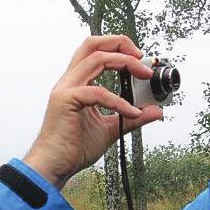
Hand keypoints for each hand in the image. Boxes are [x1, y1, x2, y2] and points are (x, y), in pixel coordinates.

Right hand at [24, 35, 162, 188]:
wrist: (55, 165)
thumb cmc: (73, 148)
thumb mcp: (110, 129)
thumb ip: (132, 118)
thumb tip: (154, 111)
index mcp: (78, 84)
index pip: (96, 52)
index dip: (120, 49)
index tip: (140, 61)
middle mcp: (70, 81)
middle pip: (93, 44)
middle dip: (121, 43)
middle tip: (142, 58)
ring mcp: (66, 89)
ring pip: (96, 58)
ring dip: (125, 63)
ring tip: (143, 75)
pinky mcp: (66, 101)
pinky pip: (98, 92)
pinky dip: (119, 101)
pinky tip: (132, 112)